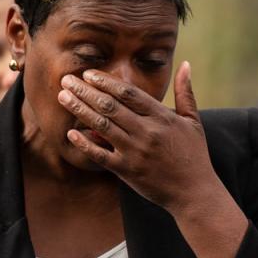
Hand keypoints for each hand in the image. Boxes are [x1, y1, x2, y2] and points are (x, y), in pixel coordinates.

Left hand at [57, 62, 247, 257]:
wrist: (194, 192)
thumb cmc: (194, 155)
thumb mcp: (193, 121)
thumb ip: (185, 92)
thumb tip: (186, 65)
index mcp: (162, 117)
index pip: (129, 93)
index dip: (106, 81)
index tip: (88, 74)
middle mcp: (146, 132)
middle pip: (110, 106)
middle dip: (85, 91)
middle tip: (67, 80)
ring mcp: (135, 152)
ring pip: (101, 126)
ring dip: (80, 110)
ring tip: (63, 98)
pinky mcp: (127, 171)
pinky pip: (100, 155)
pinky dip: (84, 144)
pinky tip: (71, 133)